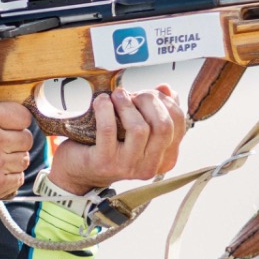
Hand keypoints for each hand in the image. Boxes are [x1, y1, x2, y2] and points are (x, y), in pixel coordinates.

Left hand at [47, 85, 185, 194]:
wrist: (79, 169)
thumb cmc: (111, 144)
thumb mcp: (138, 129)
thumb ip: (156, 110)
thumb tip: (167, 88)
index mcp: (165, 158)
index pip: (178, 123)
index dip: (165, 101)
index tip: (149, 94)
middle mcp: (150, 167)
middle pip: (164, 126)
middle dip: (149, 101)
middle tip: (133, 94)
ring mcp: (127, 167)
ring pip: (139, 129)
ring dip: (126, 104)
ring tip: (116, 96)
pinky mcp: (104, 163)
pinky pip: (109, 129)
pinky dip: (105, 109)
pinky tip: (101, 101)